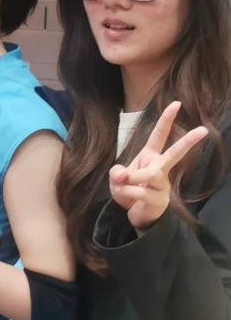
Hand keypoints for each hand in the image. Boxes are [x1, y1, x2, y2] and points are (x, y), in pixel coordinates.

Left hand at [109, 101, 207, 228]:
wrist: (135, 215)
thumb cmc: (128, 190)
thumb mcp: (116, 178)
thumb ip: (117, 172)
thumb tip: (123, 174)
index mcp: (150, 157)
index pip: (159, 135)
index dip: (166, 119)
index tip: (176, 104)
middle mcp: (159, 168)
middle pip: (175, 154)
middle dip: (188, 142)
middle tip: (203, 131)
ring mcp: (162, 184)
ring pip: (149, 174)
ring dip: (131, 179)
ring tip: (121, 185)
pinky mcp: (159, 199)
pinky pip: (140, 191)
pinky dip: (127, 192)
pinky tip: (126, 198)